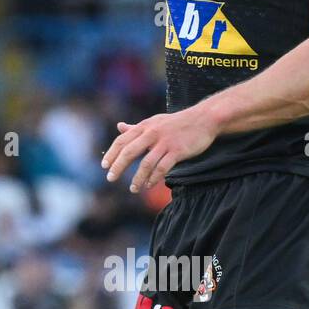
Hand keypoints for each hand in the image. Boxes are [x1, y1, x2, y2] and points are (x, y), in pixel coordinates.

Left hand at [100, 110, 219, 192]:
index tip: (104, 166)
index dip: (112, 154)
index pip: (122, 141)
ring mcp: (165, 142)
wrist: (203, 119)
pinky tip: (149, 185)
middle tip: (110, 179)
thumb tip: (119, 126)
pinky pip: (162, 167)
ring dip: (138, 178)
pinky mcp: (178, 151)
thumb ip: (136, 127)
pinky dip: (154, 178)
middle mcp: (152, 133)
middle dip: (118, 167)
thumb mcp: (154, 122)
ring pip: (146, 163)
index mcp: (144, 127)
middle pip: (129, 152)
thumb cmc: (176, 123)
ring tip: (133, 189)